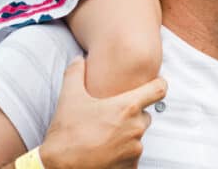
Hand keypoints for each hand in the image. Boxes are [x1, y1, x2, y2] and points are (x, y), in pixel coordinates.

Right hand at [40, 57, 166, 168]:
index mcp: (128, 107)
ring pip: (137, 136)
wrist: (58, 167)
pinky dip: (122, 153)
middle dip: (132, 114)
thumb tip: (79, 59)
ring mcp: (134, 150)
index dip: (158, 84)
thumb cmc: (67, 132)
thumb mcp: (69, 97)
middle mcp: (136, 128)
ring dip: (126, 134)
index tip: (154, 83)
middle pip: (144, 115)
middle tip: (112, 116)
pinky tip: (105, 150)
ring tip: (104, 135)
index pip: (159, 89)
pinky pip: (132, 156)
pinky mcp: (130, 168)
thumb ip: (76, 72)